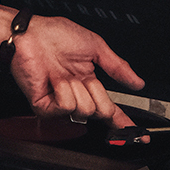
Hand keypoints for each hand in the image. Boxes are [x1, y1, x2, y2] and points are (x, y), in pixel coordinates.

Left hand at [0, 10, 143, 129]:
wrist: (29, 34)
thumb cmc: (54, 35)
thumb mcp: (95, 47)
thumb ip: (117, 66)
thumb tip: (137, 82)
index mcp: (88, 83)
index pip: (110, 109)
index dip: (124, 122)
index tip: (140, 135)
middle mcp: (76, 95)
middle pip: (101, 112)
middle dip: (97, 92)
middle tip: (84, 77)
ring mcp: (60, 102)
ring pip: (84, 110)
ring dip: (78, 88)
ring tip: (64, 75)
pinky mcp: (45, 106)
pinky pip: (65, 107)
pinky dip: (63, 91)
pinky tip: (55, 80)